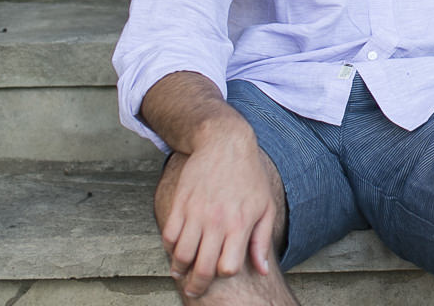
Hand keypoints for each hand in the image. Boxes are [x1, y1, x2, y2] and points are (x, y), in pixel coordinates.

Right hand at [160, 130, 278, 296]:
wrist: (225, 144)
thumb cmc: (249, 176)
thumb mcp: (265, 206)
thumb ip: (262, 240)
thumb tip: (263, 270)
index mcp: (240, 224)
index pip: (228, 267)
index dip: (224, 274)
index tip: (222, 272)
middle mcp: (216, 222)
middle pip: (202, 267)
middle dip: (197, 285)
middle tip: (195, 290)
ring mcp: (195, 213)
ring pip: (180, 255)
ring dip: (179, 270)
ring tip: (181, 273)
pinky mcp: (180, 204)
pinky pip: (168, 236)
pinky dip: (169, 249)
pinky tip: (176, 251)